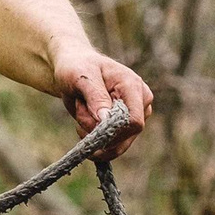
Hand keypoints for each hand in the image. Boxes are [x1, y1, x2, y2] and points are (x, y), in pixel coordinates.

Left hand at [50, 44, 152, 160]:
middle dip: (97, 131)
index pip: (134, 120)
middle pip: (125, 135)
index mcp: (133, 86)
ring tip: (81, 113)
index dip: (112, 130)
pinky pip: (113, 147)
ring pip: (117, 144)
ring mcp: (135, 116)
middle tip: (79, 110)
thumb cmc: (77, 68)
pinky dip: (95, 142)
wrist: (74, 71)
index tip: (89, 123)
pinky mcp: (126, 127)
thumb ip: (95, 97)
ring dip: (93, 135)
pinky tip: (83, 128)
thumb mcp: (81, 77)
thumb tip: (106, 119)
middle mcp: (140, 102)